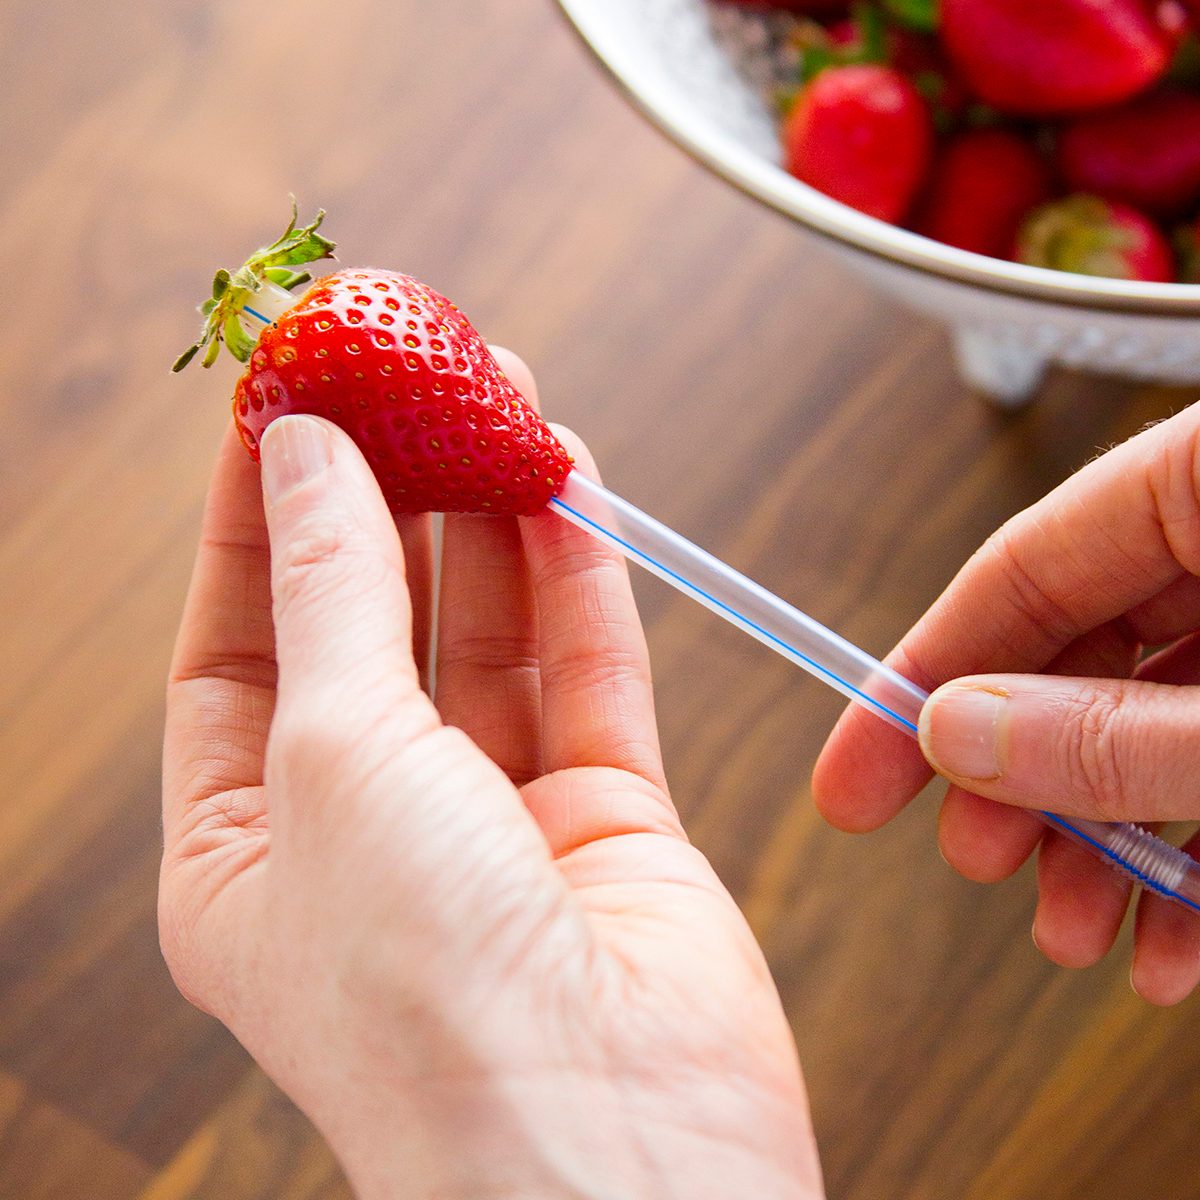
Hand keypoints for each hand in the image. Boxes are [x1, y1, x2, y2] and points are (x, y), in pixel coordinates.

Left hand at [160, 350, 821, 1199]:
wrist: (613, 1146)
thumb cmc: (426, 1000)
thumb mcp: (333, 759)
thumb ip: (334, 595)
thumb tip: (309, 456)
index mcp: (251, 848)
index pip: (238, 643)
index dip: (260, 514)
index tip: (286, 397)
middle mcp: (370, 831)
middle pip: (373, 625)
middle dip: (389, 493)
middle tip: (406, 370)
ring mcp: (495, 823)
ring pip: (489, 634)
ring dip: (492, 513)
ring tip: (496, 392)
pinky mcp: (608, 818)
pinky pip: (587, 669)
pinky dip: (578, 574)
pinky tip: (568, 483)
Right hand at [814, 402, 1199, 1005]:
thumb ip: (1114, 732)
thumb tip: (956, 734)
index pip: (1020, 568)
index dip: (921, 679)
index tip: (853, 772)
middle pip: (1078, 649)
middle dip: (1021, 780)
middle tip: (973, 862)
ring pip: (1152, 715)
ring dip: (1104, 838)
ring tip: (1075, 929)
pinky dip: (1192, 850)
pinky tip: (1174, 936)